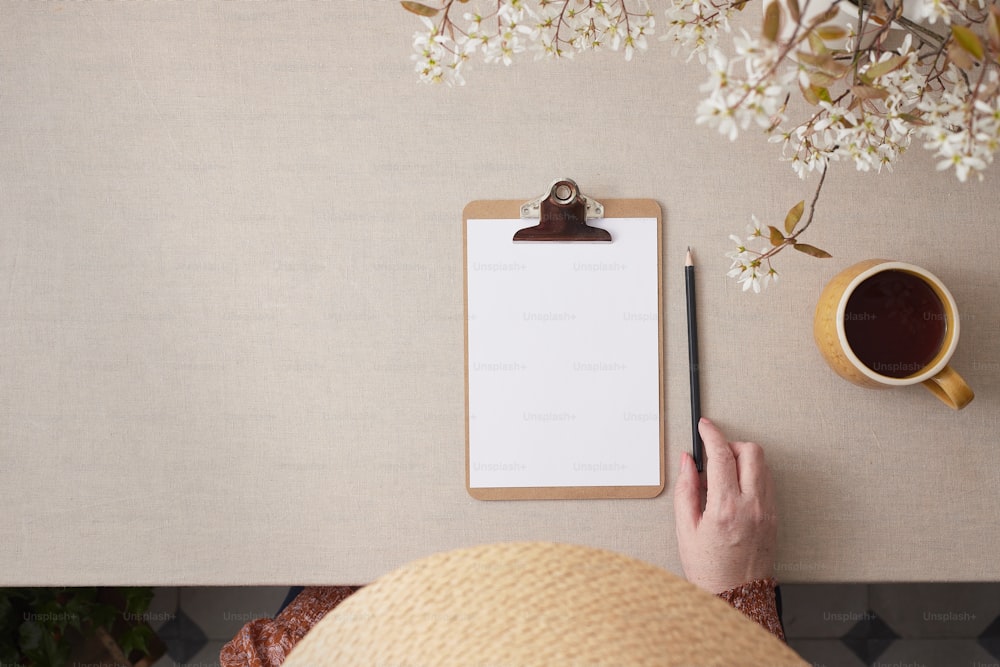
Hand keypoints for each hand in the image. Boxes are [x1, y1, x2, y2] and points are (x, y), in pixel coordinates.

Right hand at [673, 417, 777, 593]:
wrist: (736, 596)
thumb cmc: (708, 568)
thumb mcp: (685, 528)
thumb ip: (686, 488)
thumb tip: (688, 461)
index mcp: (725, 509)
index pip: (721, 455)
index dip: (711, 434)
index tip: (705, 426)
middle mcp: (751, 506)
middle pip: (751, 452)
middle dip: (731, 444)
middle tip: (714, 453)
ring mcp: (767, 511)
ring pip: (763, 465)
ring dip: (743, 459)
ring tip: (723, 474)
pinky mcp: (774, 517)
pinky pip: (767, 483)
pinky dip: (752, 475)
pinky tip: (735, 488)